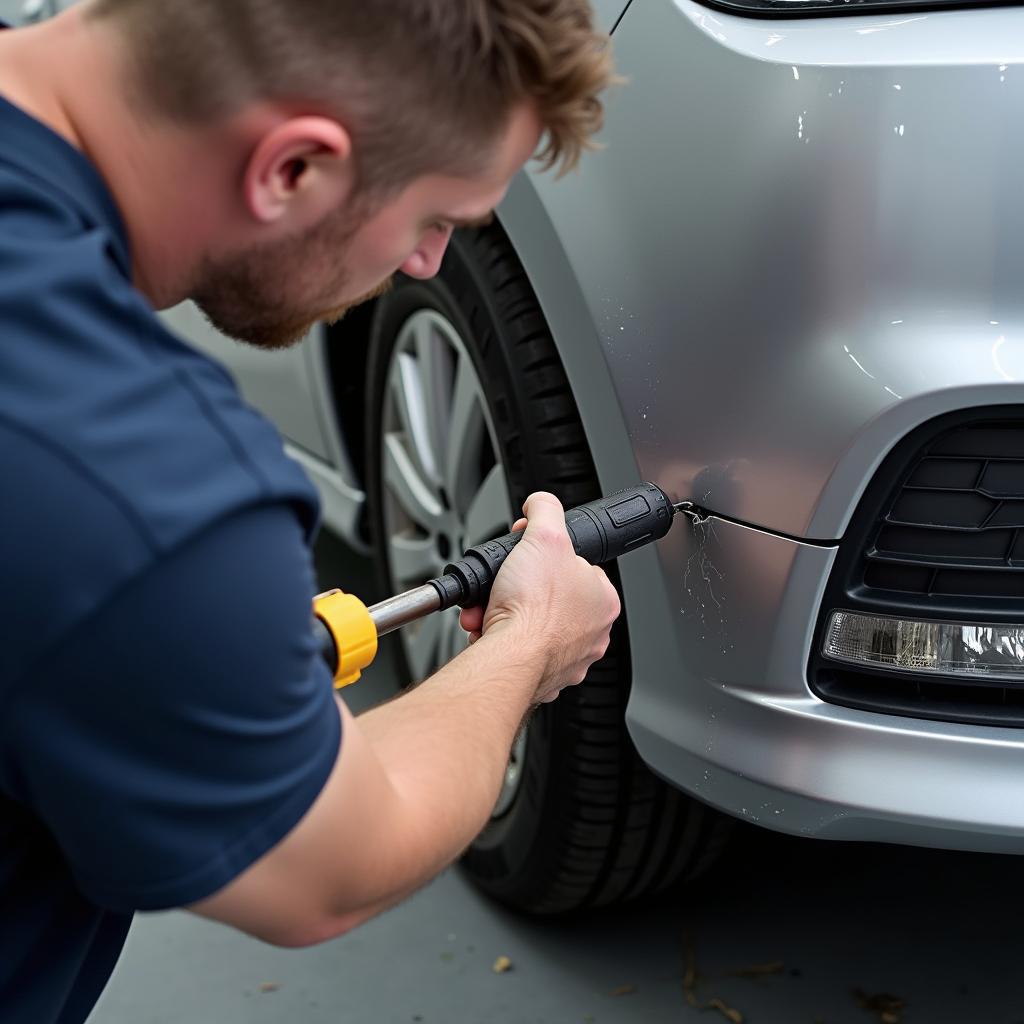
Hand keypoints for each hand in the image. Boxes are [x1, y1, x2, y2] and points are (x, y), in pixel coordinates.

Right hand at [459, 492, 620, 703]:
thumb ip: (545, 510)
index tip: (528, 553)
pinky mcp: (543, 675)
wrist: (510, 656)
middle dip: (518, 587)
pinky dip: (501, 637)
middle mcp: (591, 632)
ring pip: (530, 623)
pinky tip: (493, 629)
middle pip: (548, 596)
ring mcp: (568, 657)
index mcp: (602, 599)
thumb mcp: (544, 535)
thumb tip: (540, 503)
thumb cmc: (534, 607)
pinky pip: (519, 649)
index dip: (545, 554)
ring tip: (493, 606)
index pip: (576, 566)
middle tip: (505, 583)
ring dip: (505, 611)